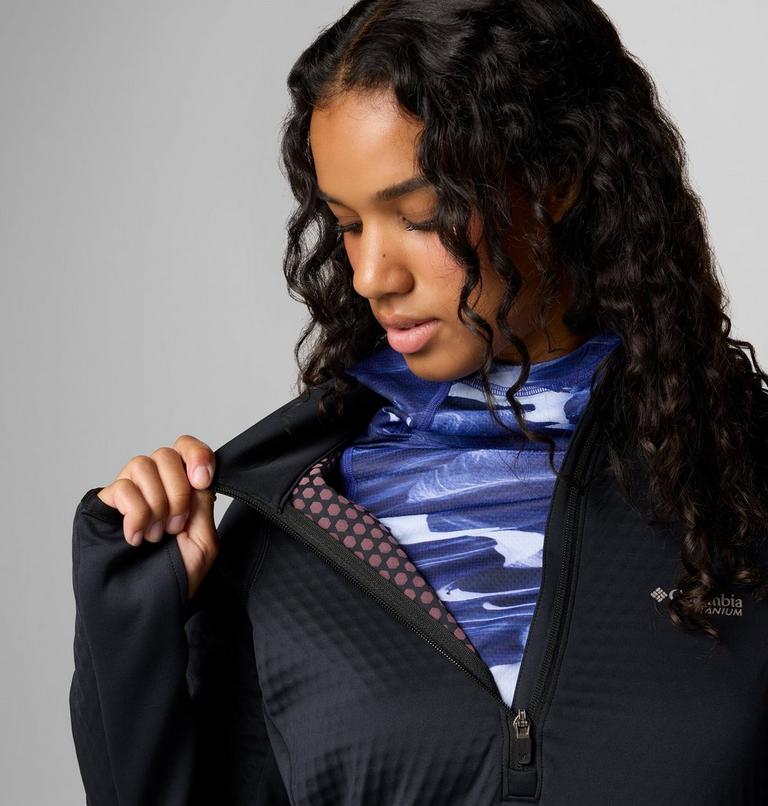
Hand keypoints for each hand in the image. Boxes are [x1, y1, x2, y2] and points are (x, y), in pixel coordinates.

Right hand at [96, 435, 217, 599]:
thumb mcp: (203, 542)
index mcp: (182, 488)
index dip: (196, 454)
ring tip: (156, 536)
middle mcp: (155, 484)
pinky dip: (136, 513)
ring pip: (142, 464)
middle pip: (165, 455)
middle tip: (176, 526)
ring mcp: (130, 492)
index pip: (187, 448)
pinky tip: (136, 537)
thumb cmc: (176, 577)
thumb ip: (202, 505)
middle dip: (177, 491)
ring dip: (156, 503)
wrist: (145, 607)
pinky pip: (122, 488)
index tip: (201, 480)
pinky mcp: (106, 504)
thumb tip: (198, 477)